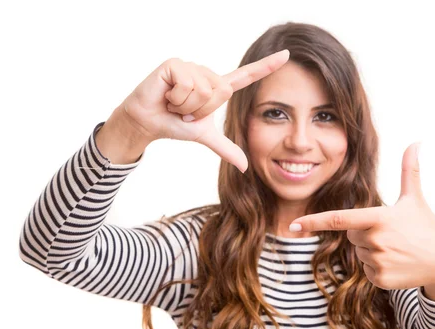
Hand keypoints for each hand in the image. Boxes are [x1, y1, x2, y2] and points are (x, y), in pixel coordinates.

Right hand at [119, 50, 289, 171]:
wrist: (147, 123)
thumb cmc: (174, 125)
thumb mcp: (204, 136)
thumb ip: (226, 148)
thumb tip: (246, 167)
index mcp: (217, 88)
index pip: (246, 75)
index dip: (267, 65)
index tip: (287, 54)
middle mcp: (207, 74)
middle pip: (221, 92)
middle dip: (201, 110)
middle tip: (185, 111)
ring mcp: (192, 67)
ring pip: (204, 91)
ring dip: (187, 106)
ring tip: (174, 104)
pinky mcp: (175, 64)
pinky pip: (187, 86)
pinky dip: (176, 99)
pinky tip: (166, 96)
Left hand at [290, 143, 434, 298]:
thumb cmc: (426, 226)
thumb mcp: (415, 198)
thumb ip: (409, 170)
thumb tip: (416, 142)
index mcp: (379, 218)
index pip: (339, 219)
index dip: (314, 222)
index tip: (294, 225)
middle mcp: (376, 240)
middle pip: (351, 235)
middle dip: (364, 233)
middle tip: (390, 233)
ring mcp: (378, 261)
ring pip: (358, 254)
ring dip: (371, 250)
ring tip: (396, 248)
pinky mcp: (381, 280)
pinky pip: (366, 271)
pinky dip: (377, 267)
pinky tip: (396, 263)